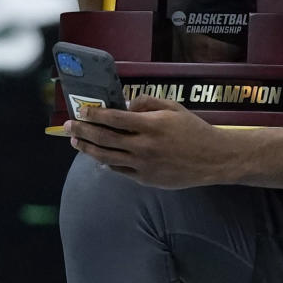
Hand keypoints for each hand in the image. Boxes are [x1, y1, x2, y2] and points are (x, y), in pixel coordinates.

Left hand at [67, 95, 231, 188]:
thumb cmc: (194, 130)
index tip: (82, 110)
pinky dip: (106, 163)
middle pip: (104, 138)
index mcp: (152, 126)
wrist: (213, 159)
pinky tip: (98, 157)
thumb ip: (147, 103)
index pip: (114, 118)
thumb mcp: (174, 108)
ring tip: (76, 142)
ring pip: (107, 157)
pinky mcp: (146, 179)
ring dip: (88, 149)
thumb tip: (124, 105)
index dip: (94, 114)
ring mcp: (144, 165)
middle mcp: (144, 146)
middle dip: (82, 131)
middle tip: (68, 126)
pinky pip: (120, 171)